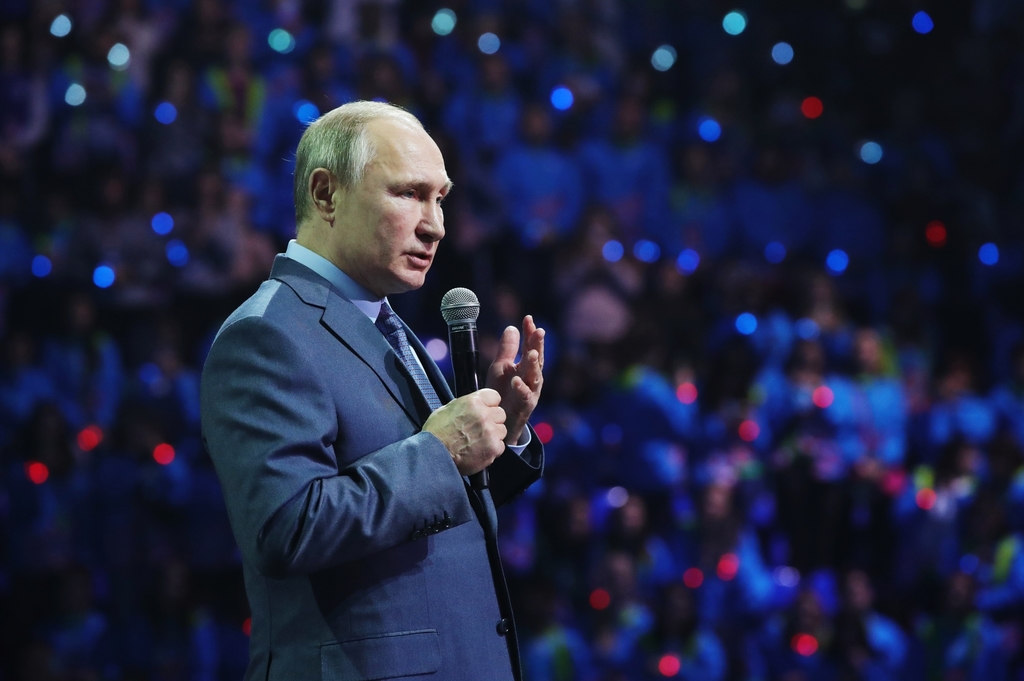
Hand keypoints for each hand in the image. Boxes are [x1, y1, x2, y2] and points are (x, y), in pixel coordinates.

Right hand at [423, 388, 506, 474]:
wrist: (434, 455)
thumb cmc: (436, 434)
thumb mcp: (446, 410)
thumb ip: (464, 405)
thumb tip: (472, 405)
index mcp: (473, 402)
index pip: (494, 396)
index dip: (490, 405)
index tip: (486, 411)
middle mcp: (484, 414)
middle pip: (501, 414)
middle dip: (493, 421)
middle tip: (481, 429)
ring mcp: (490, 431)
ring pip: (502, 430)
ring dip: (494, 436)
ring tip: (479, 442)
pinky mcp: (493, 448)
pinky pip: (501, 446)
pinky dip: (493, 450)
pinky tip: (480, 451)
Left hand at [486, 315, 544, 444]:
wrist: (500, 422)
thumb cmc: (502, 392)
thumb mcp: (501, 368)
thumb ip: (507, 349)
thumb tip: (511, 327)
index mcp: (526, 367)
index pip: (529, 346)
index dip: (530, 333)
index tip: (528, 318)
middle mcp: (532, 378)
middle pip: (537, 359)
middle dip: (538, 345)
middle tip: (539, 331)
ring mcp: (531, 392)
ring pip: (535, 377)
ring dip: (534, 365)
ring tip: (533, 353)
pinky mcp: (525, 407)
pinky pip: (525, 397)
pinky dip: (522, 388)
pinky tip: (516, 380)